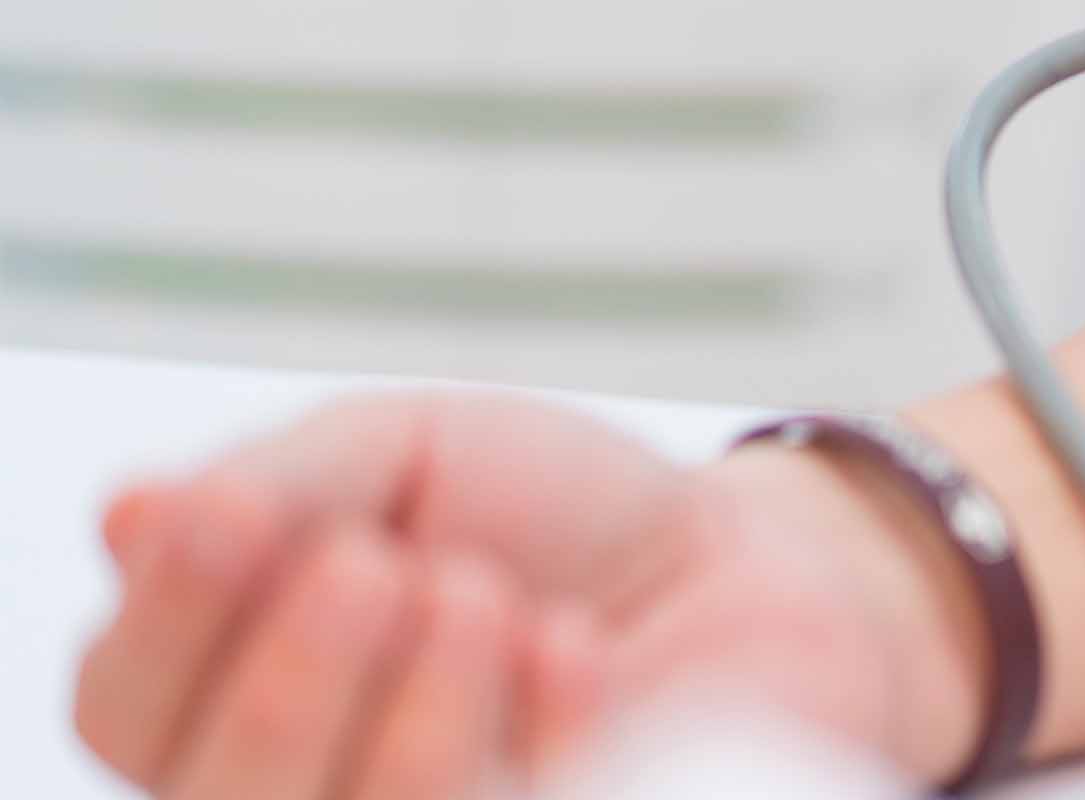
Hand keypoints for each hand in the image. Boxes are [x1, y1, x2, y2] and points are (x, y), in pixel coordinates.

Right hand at [73, 391, 984, 797]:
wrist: (750, 563)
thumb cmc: (562, 515)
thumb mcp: (409, 453)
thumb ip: (280, 484)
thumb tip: (138, 516)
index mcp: (232, 685)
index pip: (125, 704)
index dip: (168, 618)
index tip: (237, 513)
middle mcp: (306, 785)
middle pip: (216, 791)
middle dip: (294, 668)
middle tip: (389, 564)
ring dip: (416, 699)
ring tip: (490, 594)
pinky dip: (536, 725)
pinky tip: (575, 652)